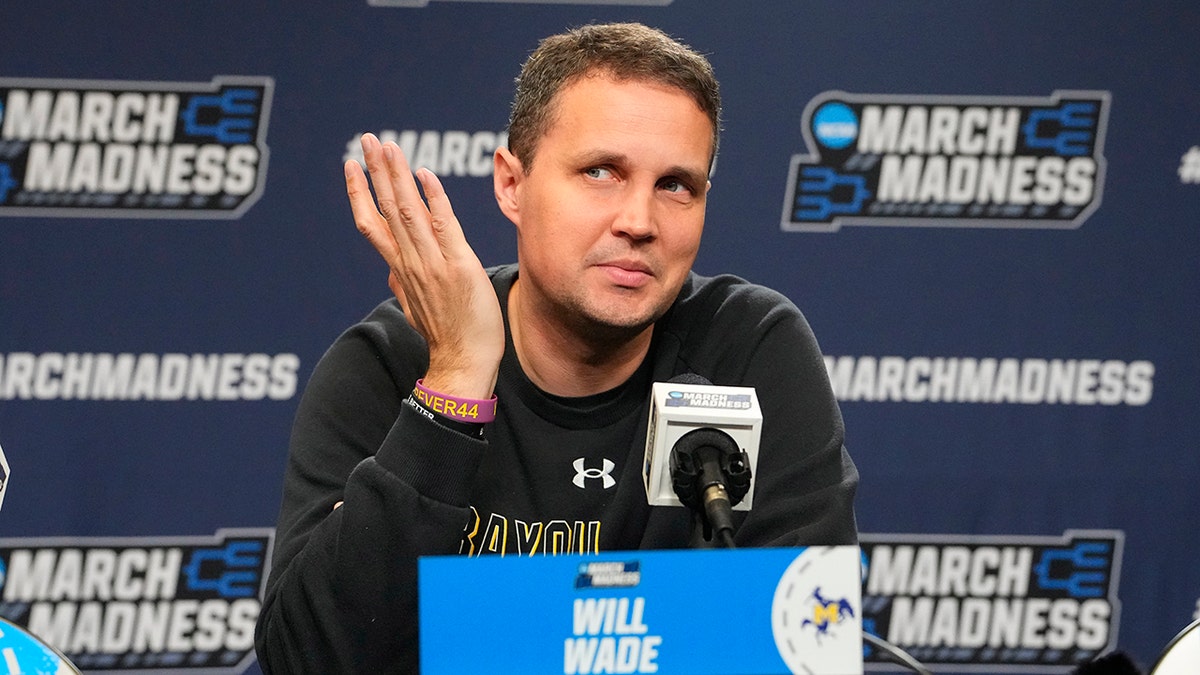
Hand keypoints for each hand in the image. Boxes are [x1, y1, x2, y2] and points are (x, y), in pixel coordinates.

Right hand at [345, 133, 503, 398]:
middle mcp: (410, 262)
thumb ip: (402, 286)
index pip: (372, 224)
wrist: (463, 363)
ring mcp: (432, 263)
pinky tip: (424, 174)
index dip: (359, 193)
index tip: (351, 166)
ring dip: (397, 176)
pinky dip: (433, 197)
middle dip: (375, 171)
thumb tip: (391, 273)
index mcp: (400, 270)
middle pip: (386, 208)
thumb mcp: (416, 309)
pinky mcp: (457, 265)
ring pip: (407, 210)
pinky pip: (442, 224)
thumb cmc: (447, 337)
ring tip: (387, 146)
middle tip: (367, 139)